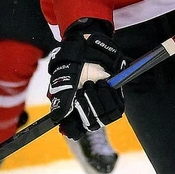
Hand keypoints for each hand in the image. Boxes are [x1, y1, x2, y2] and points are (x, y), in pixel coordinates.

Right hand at [47, 20, 125, 139]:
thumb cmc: (73, 59)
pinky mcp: (114, 95)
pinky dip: (111, 96)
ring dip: (100, 99)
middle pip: (91, 123)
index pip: (73, 128)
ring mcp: (100, 101)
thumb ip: (61, 99)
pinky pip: (117, 107)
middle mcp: (85, 106)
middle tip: (85, 87)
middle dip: (89, 105)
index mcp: (71, 105)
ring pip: (105, 117)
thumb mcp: (63, 77)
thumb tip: (57, 119)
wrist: (89, 43)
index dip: (74, 130)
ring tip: (95, 83)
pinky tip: (104, 84)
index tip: (75, 129)